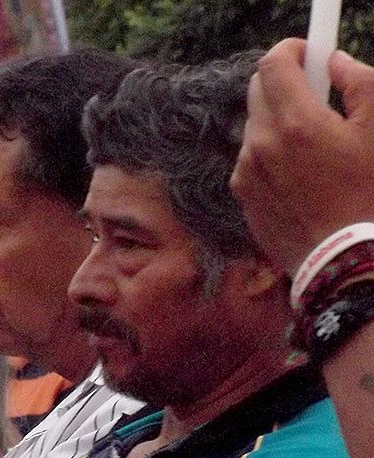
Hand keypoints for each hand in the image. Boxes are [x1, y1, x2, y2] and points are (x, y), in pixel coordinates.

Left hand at [231, 39, 373, 272]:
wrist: (348, 261)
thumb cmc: (371, 195)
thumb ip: (361, 84)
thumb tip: (335, 62)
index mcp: (295, 123)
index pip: (273, 64)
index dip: (291, 50)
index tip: (308, 52)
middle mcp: (261, 144)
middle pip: (259, 90)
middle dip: (285, 83)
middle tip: (317, 94)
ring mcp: (246, 171)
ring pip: (255, 125)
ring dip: (278, 121)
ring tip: (314, 143)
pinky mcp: (242, 195)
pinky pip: (251, 158)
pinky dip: (270, 153)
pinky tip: (301, 173)